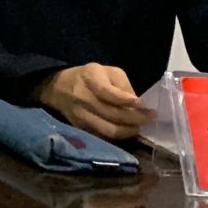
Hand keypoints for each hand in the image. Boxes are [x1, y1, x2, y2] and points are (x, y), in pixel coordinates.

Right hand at [34, 62, 150, 139]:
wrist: (58, 88)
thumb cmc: (88, 77)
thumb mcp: (106, 71)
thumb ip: (123, 85)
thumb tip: (138, 105)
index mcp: (89, 77)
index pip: (107, 92)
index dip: (126, 100)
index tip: (143, 104)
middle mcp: (83, 97)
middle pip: (112, 114)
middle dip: (136, 118)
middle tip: (150, 117)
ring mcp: (80, 115)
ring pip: (109, 130)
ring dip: (129, 130)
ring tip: (139, 126)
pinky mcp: (81, 128)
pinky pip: (104, 136)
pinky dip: (119, 135)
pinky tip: (127, 130)